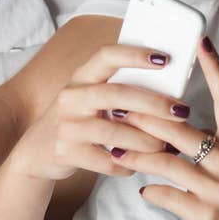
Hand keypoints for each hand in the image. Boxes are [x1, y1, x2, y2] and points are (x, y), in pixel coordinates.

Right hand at [9, 43, 191, 181]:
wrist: (37, 152)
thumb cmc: (79, 119)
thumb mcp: (91, 96)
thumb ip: (120, 89)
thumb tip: (171, 89)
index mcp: (82, 76)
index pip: (107, 55)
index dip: (135, 55)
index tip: (165, 58)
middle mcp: (72, 97)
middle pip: (116, 94)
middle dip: (153, 103)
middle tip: (181, 111)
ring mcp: (66, 125)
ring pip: (113, 131)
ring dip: (145, 140)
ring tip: (166, 146)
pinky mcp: (66, 152)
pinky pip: (105, 160)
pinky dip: (126, 165)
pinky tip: (139, 165)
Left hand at [110, 39, 218, 219]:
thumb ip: (216, 154)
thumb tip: (179, 136)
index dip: (216, 70)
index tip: (202, 42)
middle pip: (184, 129)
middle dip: (147, 116)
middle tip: (118, 106)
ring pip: (169, 161)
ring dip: (137, 154)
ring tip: (116, 149)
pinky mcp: (208, 216)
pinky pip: (169, 196)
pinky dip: (152, 193)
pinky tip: (142, 192)